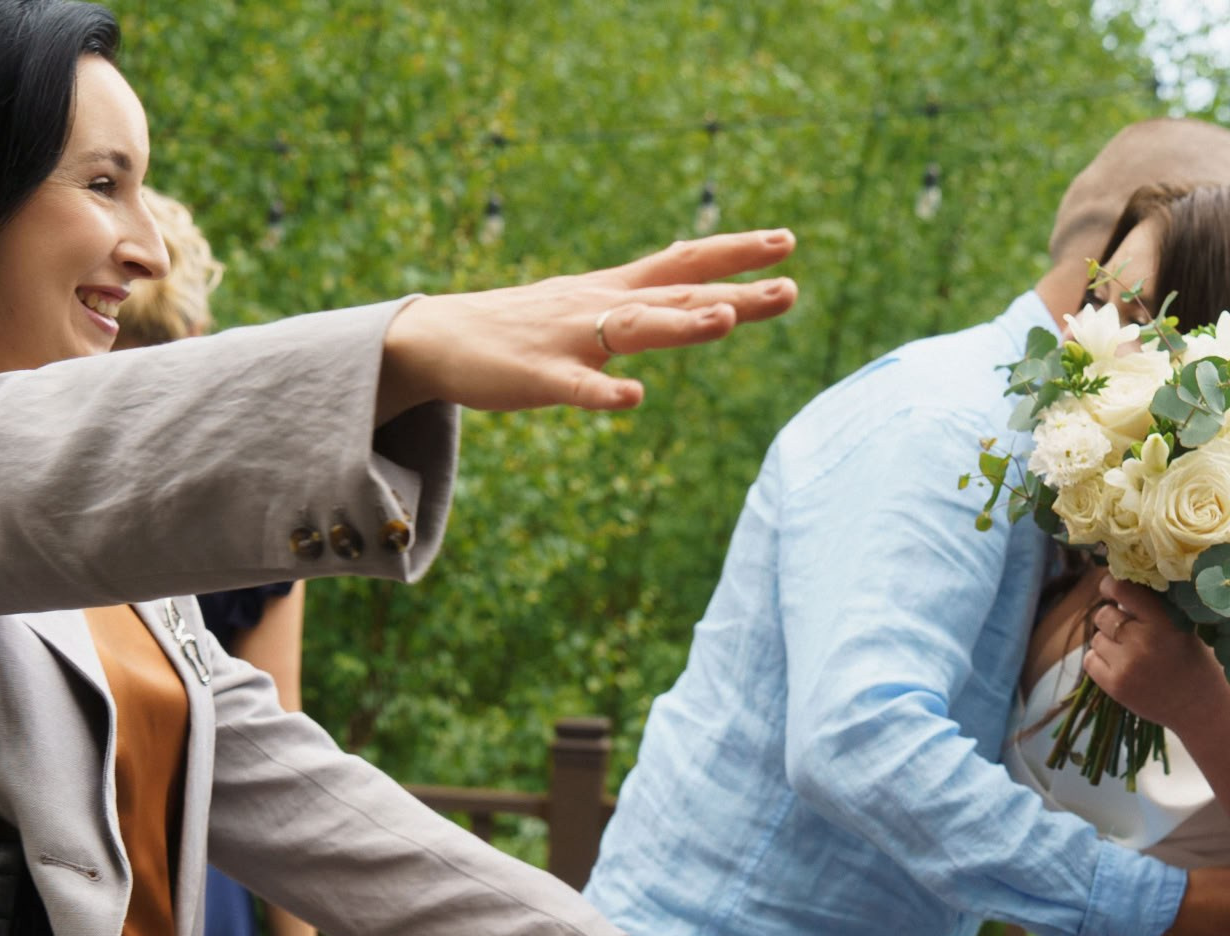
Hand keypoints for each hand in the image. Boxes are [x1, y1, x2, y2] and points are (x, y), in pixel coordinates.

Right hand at [377, 230, 799, 417]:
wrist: (438, 338)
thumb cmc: (520, 326)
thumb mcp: (586, 303)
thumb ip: (640, 298)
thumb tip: (693, 283)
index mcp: (613, 292)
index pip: (684, 263)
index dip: (735, 253)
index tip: (786, 242)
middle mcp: (598, 307)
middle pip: (676, 295)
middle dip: (735, 291)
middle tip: (791, 288)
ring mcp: (569, 341)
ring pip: (633, 329)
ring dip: (681, 325)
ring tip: (728, 319)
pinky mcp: (537, 378)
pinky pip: (575, 387)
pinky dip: (603, 392)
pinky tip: (631, 400)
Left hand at [1078, 574, 1229, 731]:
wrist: (1200, 706)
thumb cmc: (1192, 661)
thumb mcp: (1181, 626)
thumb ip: (1152, 609)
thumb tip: (1115, 588)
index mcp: (1163, 621)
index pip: (1122, 590)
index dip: (1110, 585)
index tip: (1110, 587)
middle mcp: (1143, 641)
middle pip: (1103, 615)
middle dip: (1111, 618)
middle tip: (1127, 629)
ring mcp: (1127, 665)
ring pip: (1096, 638)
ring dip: (1107, 641)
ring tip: (1130, 652)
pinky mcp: (1115, 686)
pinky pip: (1090, 660)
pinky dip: (1100, 660)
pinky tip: (1119, 665)